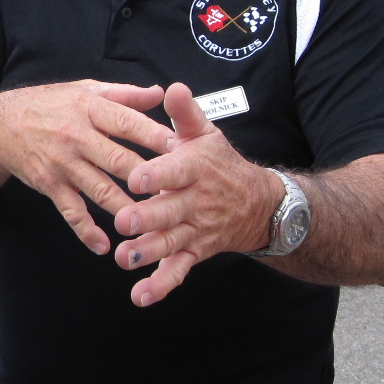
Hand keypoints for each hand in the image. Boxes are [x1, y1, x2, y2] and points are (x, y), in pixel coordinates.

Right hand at [0, 80, 170, 254]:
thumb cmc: (49, 104)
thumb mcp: (85, 90)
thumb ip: (124, 94)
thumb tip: (160, 93)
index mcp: (89, 108)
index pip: (128, 122)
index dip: (154, 136)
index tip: (181, 149)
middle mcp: (76, 136)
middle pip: (119, 159)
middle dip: (149, 178)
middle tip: (177, 193)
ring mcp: (62, 163)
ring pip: (100, 190)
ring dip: (126, 208)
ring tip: (151, 223)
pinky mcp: (49, 185)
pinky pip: (71, 211)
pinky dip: (86, 231)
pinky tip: (103, 245)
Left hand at [111, 84, 278, 306]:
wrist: (259, 204)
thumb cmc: (221, 164)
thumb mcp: (207, 134)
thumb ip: (186, 114)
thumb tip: (173, 87)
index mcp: (196, 169)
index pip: (177, 171)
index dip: (159, 176)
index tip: (137, 179)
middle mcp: (197, 202)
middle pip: (172, 211)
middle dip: (148, 218)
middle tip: (124, 222)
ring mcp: (196, 230)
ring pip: (172, 243)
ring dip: (149, 253)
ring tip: (125, 258)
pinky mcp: (196, 252)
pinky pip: (179, 270)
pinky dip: (161, 285)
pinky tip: (141, 296)